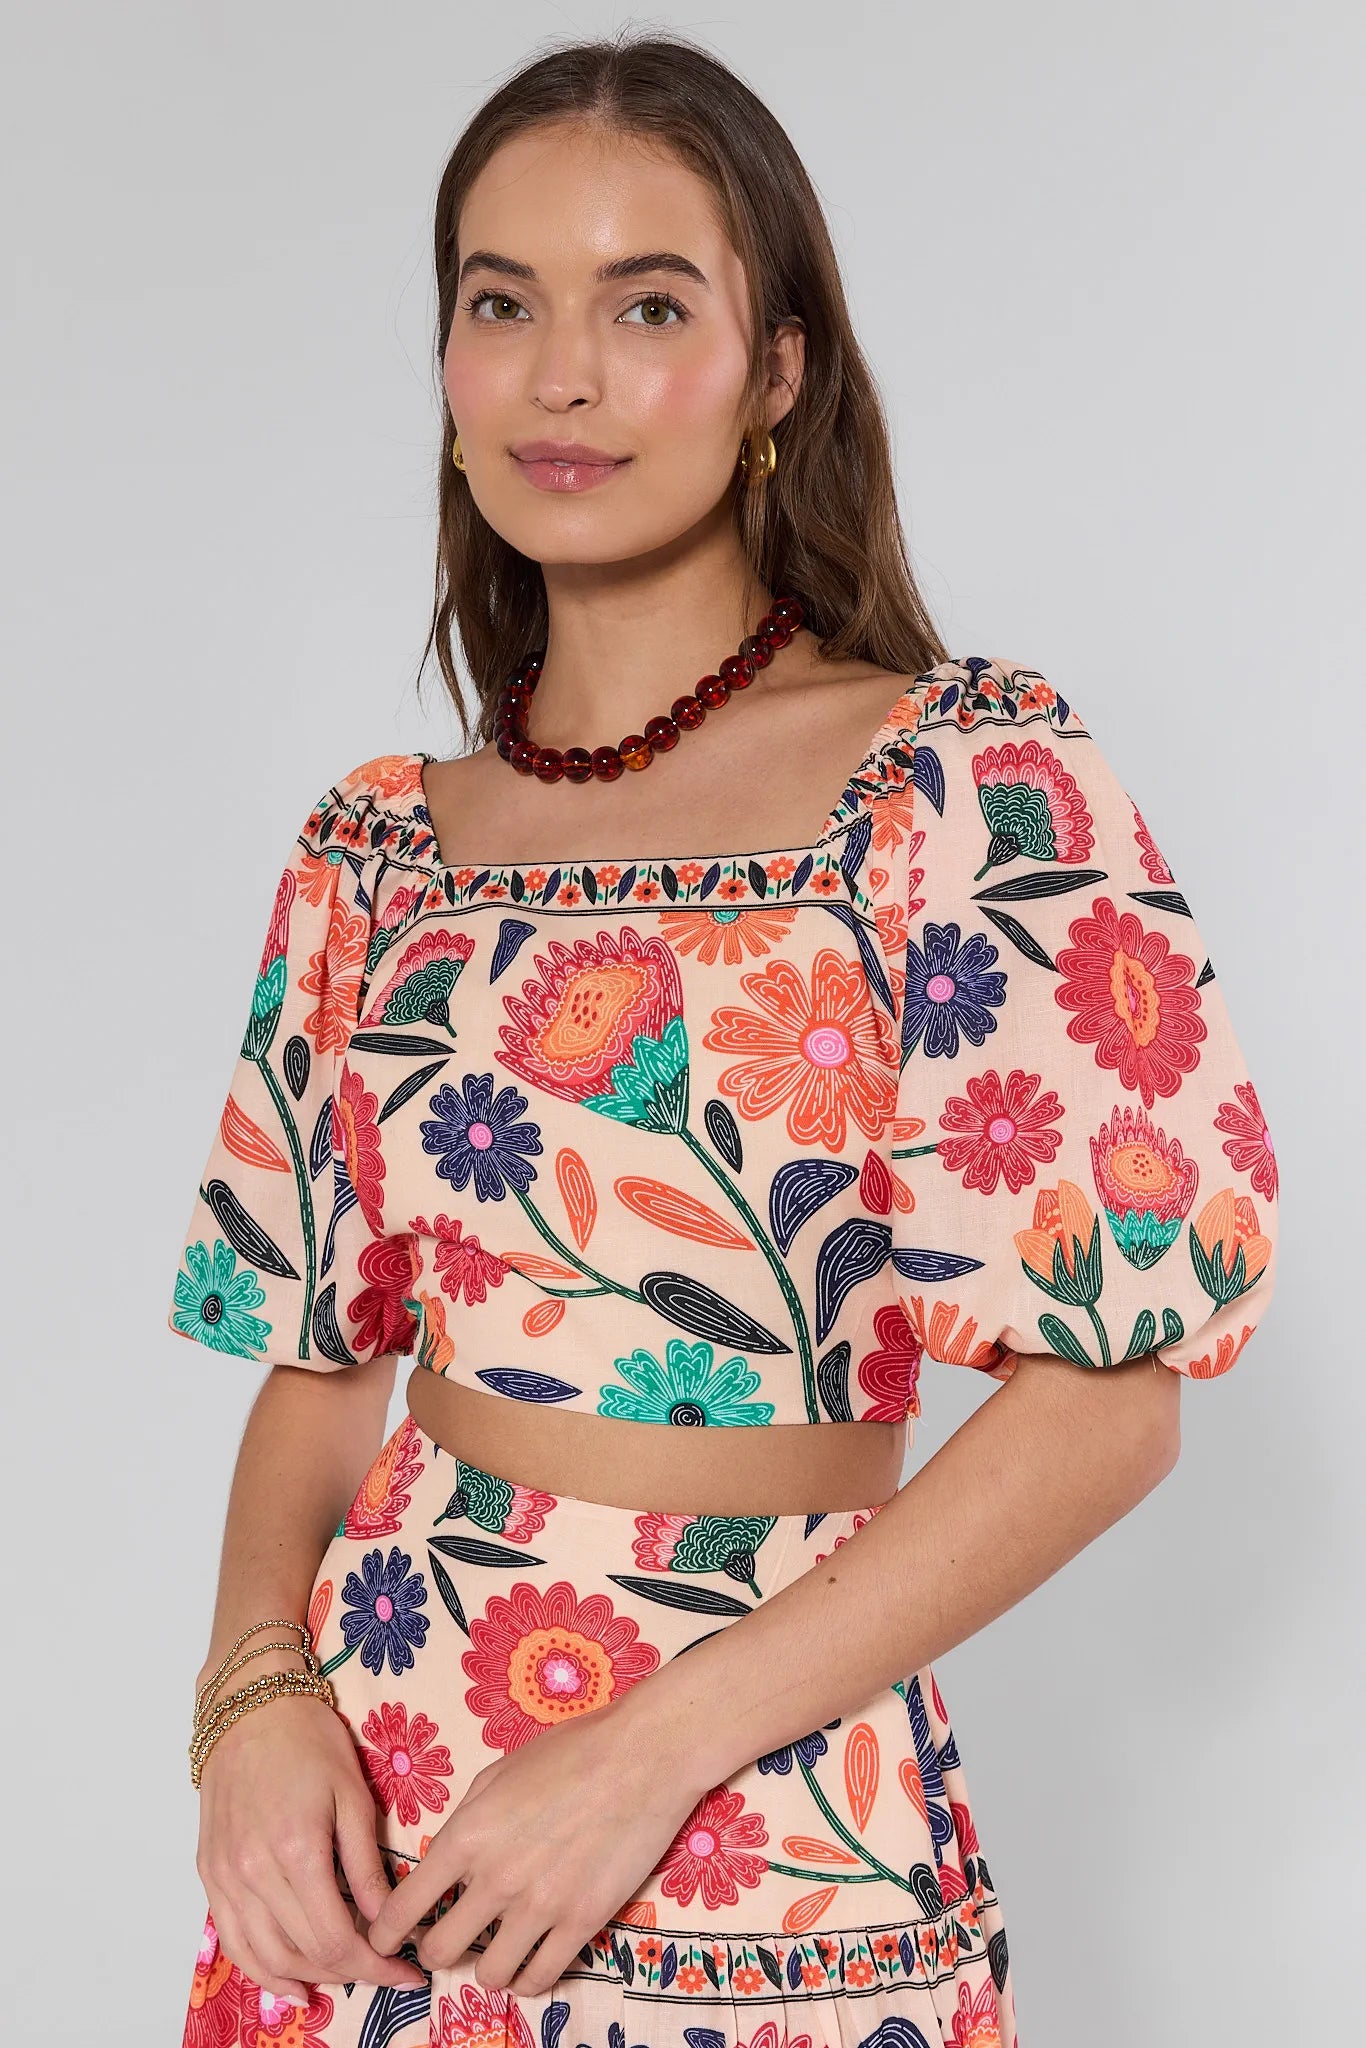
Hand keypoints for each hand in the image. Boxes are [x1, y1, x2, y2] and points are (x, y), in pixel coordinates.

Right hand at [195, 1676, 428, 2002]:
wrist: (249, 1707)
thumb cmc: (308, 1740)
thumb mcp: (352, 1794)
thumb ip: (366, 1864)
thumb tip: (385, 1919)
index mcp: (295, 1850)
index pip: (335, 1938)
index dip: (374, 1967)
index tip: (406, 1972)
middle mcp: (252, 1873)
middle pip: (303, 1954)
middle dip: (351, 1972)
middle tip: (386, 1970)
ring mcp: (224, 1878)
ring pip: (265, 1957)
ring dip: (307, 1978)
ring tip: (346, 1979)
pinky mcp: (209, 1874)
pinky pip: (233, 1941)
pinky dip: (261, 1970)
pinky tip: (289, 1983)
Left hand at [366, 1690, 706, 1996]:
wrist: (642, 1756)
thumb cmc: (570, 1751)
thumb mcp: (499, 1773)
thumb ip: (466, 1822)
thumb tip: (447, 1864)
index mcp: (467, 1835)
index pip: (404, 1908)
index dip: (385, 1932)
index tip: (386, 1940)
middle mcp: (495, 1879)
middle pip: (440, 1951)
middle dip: (436, 1950)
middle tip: (451, 1938)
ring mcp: (540, 1906)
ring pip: (489, 1976)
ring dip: (487, 1966)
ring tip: (498, 1948)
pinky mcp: (582, 1923)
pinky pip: (540, 1979)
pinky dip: (529, 1978)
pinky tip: (533, 1958)